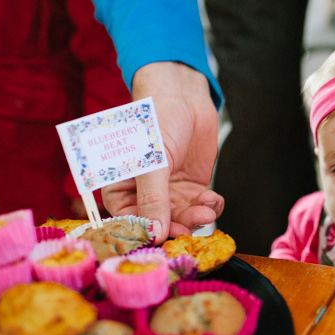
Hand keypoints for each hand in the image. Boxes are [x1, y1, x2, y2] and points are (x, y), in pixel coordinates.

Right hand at [100, 62, 223, 243]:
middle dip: (177, 227)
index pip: (129, 220)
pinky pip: (201, 206)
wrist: (183, 95)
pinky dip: (210, 206)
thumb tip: (155, 233)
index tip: (160, 238)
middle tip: (189, 229)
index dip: (145, 232)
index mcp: (120, 188)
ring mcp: (170, 192)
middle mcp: (144, 195)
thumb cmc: (156, 119)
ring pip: (183, 218)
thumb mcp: (152, 160)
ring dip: (196, 217)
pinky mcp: (192, 187)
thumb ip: (153, 197)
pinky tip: (213, 199)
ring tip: (206, 208)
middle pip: (160, 224)